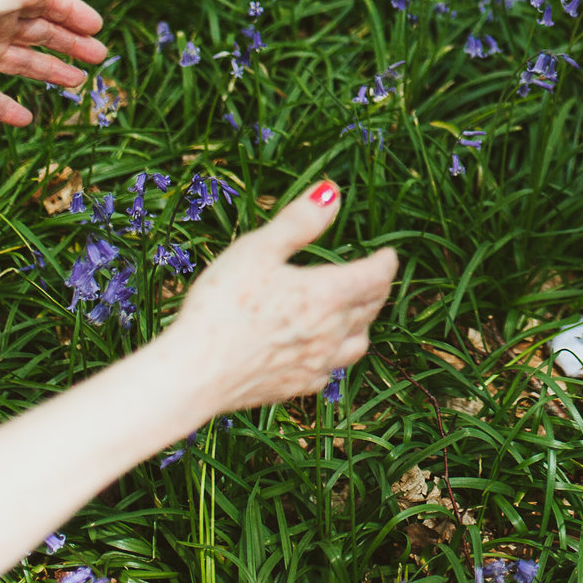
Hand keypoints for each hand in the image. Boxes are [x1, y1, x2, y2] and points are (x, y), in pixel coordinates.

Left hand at [0, 0, 107, 123]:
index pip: (42, 4)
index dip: (72, 13)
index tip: (98, 27)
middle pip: (37, 33)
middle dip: (69, 43)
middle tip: (99, 56)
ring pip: (22, 63)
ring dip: (49, 72)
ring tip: (77, 85)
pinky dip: (9, 107)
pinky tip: (27, 119)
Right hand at [155, 182, 398, 413]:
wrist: (193, 374)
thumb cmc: (221, 306)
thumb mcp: (257, 250)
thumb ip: (298, 222)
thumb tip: (332, 193)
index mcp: (327, 295)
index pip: (376, 276)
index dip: (386, 262)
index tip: (388, 254)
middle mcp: (330, 333)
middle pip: (371, 308)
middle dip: (378, 289)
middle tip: (376, 277)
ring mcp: (316, 365)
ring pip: (358, 343)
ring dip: (363, 323)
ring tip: (357, 313)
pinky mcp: (296, 388)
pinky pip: (332, 370)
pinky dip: (337, 354)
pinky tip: (324, 352)